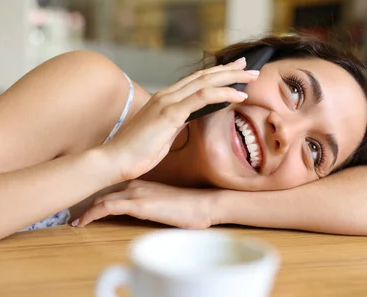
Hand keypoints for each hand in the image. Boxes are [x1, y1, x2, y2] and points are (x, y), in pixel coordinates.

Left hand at [72, 180, 218, 228]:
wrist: (205, 205)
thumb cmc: (191, 208)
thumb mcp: (166, 206)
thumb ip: (152, 208)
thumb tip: (146, 216)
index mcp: (140, 184)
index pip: (110, 189)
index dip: (94, 198)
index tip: (82, 208)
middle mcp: (134, 185)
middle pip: (101, 192)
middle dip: (84, 203)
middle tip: (70, 214)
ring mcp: (135, 193)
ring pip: (100, 198)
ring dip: (84, 209)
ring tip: (72, 220)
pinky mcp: (138, 204)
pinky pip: (107, 207)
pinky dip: (91, 214)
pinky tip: (81, 223)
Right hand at [102, 58, 257, 180]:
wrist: (115, 159)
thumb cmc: (136, 152)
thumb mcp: (162, 134)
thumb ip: (175, 123)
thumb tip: (188, 120)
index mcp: (164, 99)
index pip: (195, 81)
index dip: (217, 74)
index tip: (234, 71)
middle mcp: (167, 95)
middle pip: (204, 76)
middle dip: (229, 70)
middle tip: (249, 67)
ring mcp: (168, 102)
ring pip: (206, 82)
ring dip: (231, 78)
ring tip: (251, 76)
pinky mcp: (170, 113)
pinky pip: (202, 97)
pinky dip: (223, 93)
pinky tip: (238, 95)